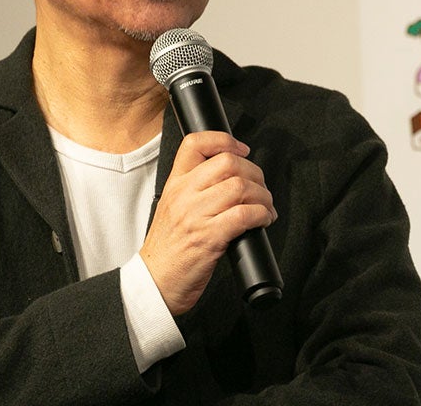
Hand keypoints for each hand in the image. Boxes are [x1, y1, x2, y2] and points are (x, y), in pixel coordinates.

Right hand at [140, 131, 275, 315]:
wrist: (155, 282)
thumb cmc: (168, 248)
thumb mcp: (172, 207)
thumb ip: (195, 189)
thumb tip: (232, 177)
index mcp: (175, 183)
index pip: (195, 143)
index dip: (224, 140)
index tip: (241, 149)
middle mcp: (184, 194)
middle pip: (228, 162)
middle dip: (254, 173)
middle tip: (260, 187)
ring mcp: (196, 215)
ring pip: (241, 187)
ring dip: (263, 197)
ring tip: (265, 208)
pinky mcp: (209, 238)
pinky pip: (245, 215)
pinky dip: (262, 215)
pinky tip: (263, 221)